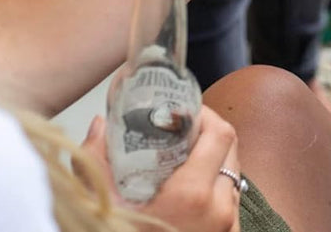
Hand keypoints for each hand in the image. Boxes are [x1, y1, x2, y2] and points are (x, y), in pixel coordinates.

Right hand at [80, 108, 241, 231]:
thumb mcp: (102, 205)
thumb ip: (98, 160)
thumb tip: (102, 123)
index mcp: (192, 195)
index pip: (221, 133)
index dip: (205, 114)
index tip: (184, 110)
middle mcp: (219, 208)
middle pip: (231, 147)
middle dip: (209, 132)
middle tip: (181, 128)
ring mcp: (228, 224)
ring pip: (232, 173)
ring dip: (214, 158)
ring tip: (184, 156)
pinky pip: (230, 198)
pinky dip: (215, 185)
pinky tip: (190, 187)